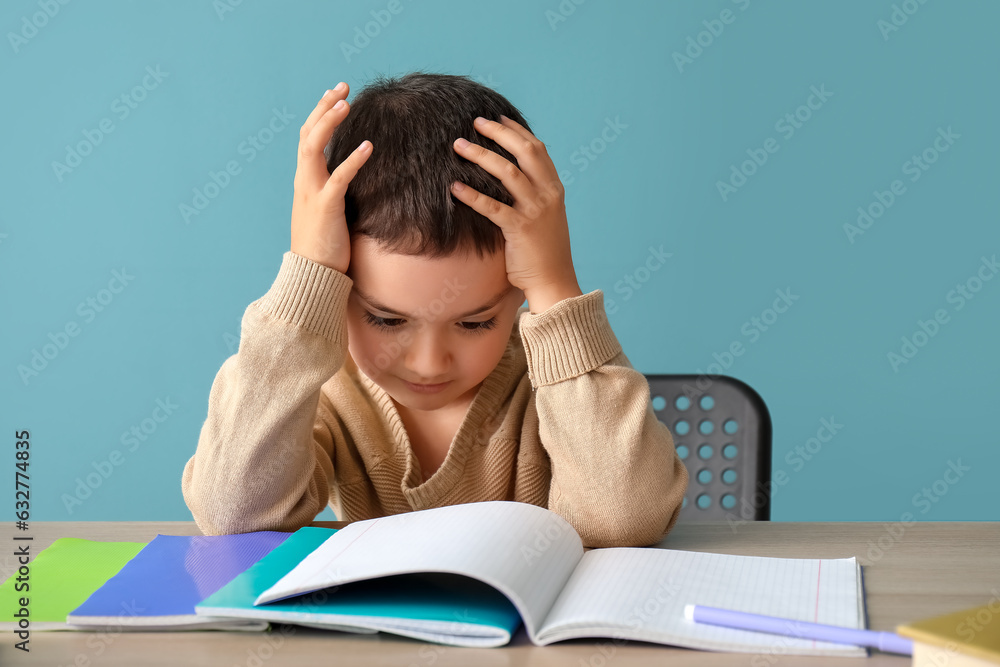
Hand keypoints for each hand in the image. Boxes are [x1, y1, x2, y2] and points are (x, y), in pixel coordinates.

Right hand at [289, 82, 372, 272]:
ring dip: (330, 122)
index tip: (336, 95)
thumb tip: (350, 182)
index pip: (308, 139)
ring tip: (347, 103)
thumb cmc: (324, 247)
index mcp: (305, 181)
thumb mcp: (327, 213)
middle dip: (323, 108)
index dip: (320, 115)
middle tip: (342, 86)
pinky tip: (369, 146)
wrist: (312, 275)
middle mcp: (304, 182)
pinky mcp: (326, 207)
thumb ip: (333, 193)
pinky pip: (339, 178)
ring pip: (314, 148)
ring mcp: (312, 193)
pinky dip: (353, 160)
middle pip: (308, 134)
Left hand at [449, 116, 582, 313]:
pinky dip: (472, 195)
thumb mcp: (545, 216)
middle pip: (524, 152)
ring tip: (458, 145)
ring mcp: (535, 211)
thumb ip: (532, 195)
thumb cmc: (544, 251)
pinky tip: (454, 187)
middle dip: (499, 133)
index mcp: (554, 188)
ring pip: (507, 172)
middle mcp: (547, 194)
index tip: (498, 117)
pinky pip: (493, 207)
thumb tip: (509, 178)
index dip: (516, 131)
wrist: (553, 281)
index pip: (537, 149)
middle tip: (475, 122)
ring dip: (481, 155)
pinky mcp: (519, 229)